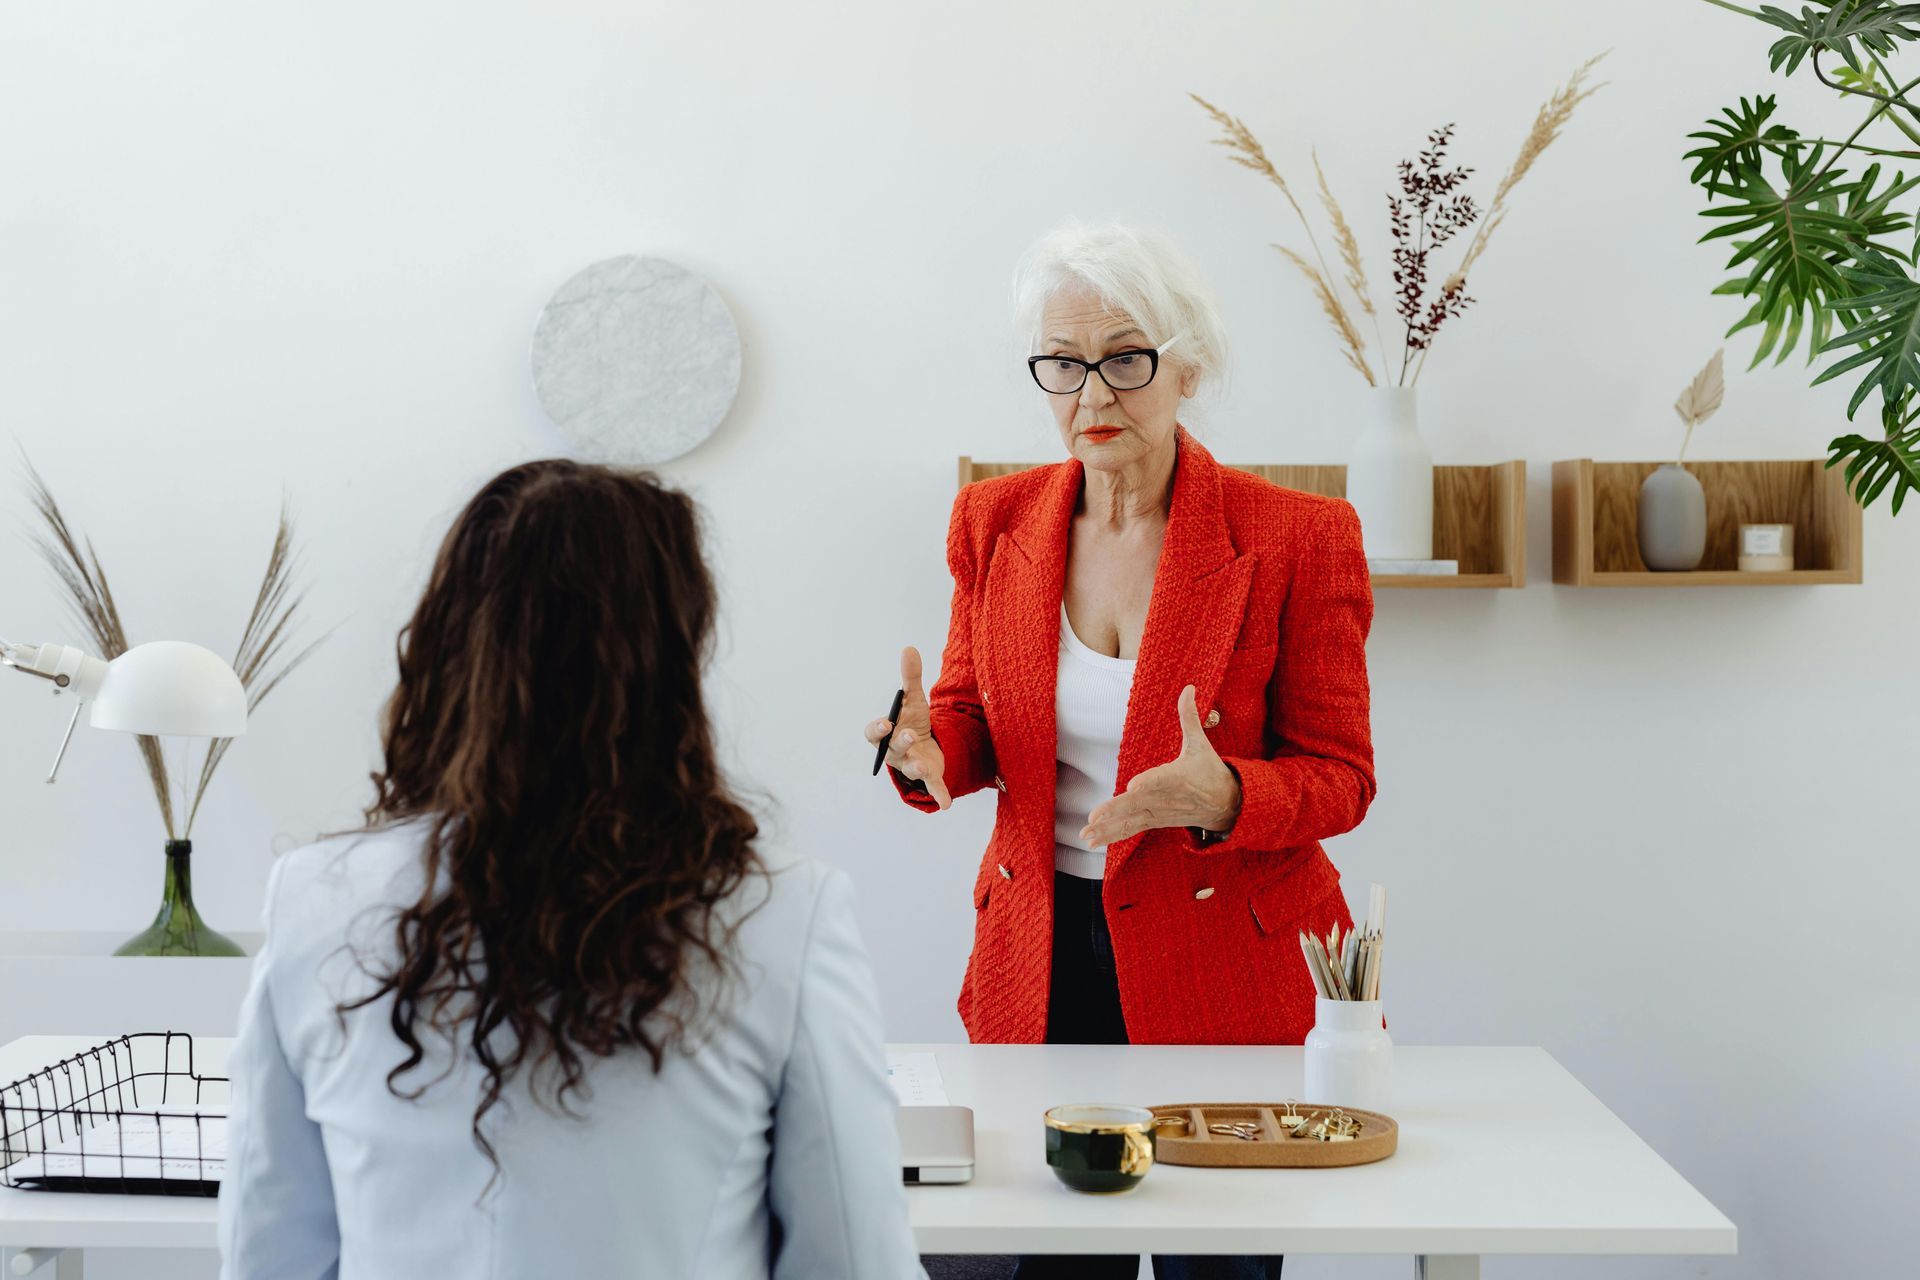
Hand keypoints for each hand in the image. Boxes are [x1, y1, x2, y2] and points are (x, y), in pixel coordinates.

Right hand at [863, 646, 950, 809]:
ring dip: (915, 767)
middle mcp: (894, 752)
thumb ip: (910, 677)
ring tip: (922, 765)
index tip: (885, 720)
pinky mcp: (928, 775)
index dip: (877, 727)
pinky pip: (932, 786)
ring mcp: (910, 765)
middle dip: (899, 742)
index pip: (873, 733)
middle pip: (891, 749)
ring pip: (910, 767)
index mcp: (886, 733)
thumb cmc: (912, 720)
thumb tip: (909, 647)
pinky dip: (939, 794)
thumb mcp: (913, 699)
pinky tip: (946, 804)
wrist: (925, 743)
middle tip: (908, 734)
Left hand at [1080, 685, 1240, 846]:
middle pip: (1138, 805)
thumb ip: (1189, 717)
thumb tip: (1188, 687)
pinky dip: (1111, 836)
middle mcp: (1166, 799)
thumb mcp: (1201, 744)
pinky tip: (1091, 842)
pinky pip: (1130, 830)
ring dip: (1107, 829)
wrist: (1227, 805)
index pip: (1162, 780)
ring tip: (1085, 835)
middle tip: (1093, 817)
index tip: (1134, 786)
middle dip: (1115, 811)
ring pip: (1130, 822)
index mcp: (1178, 777)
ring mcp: (1159, 813)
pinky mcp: (1154, 822)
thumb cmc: (1210, 771)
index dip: (1148, 782)